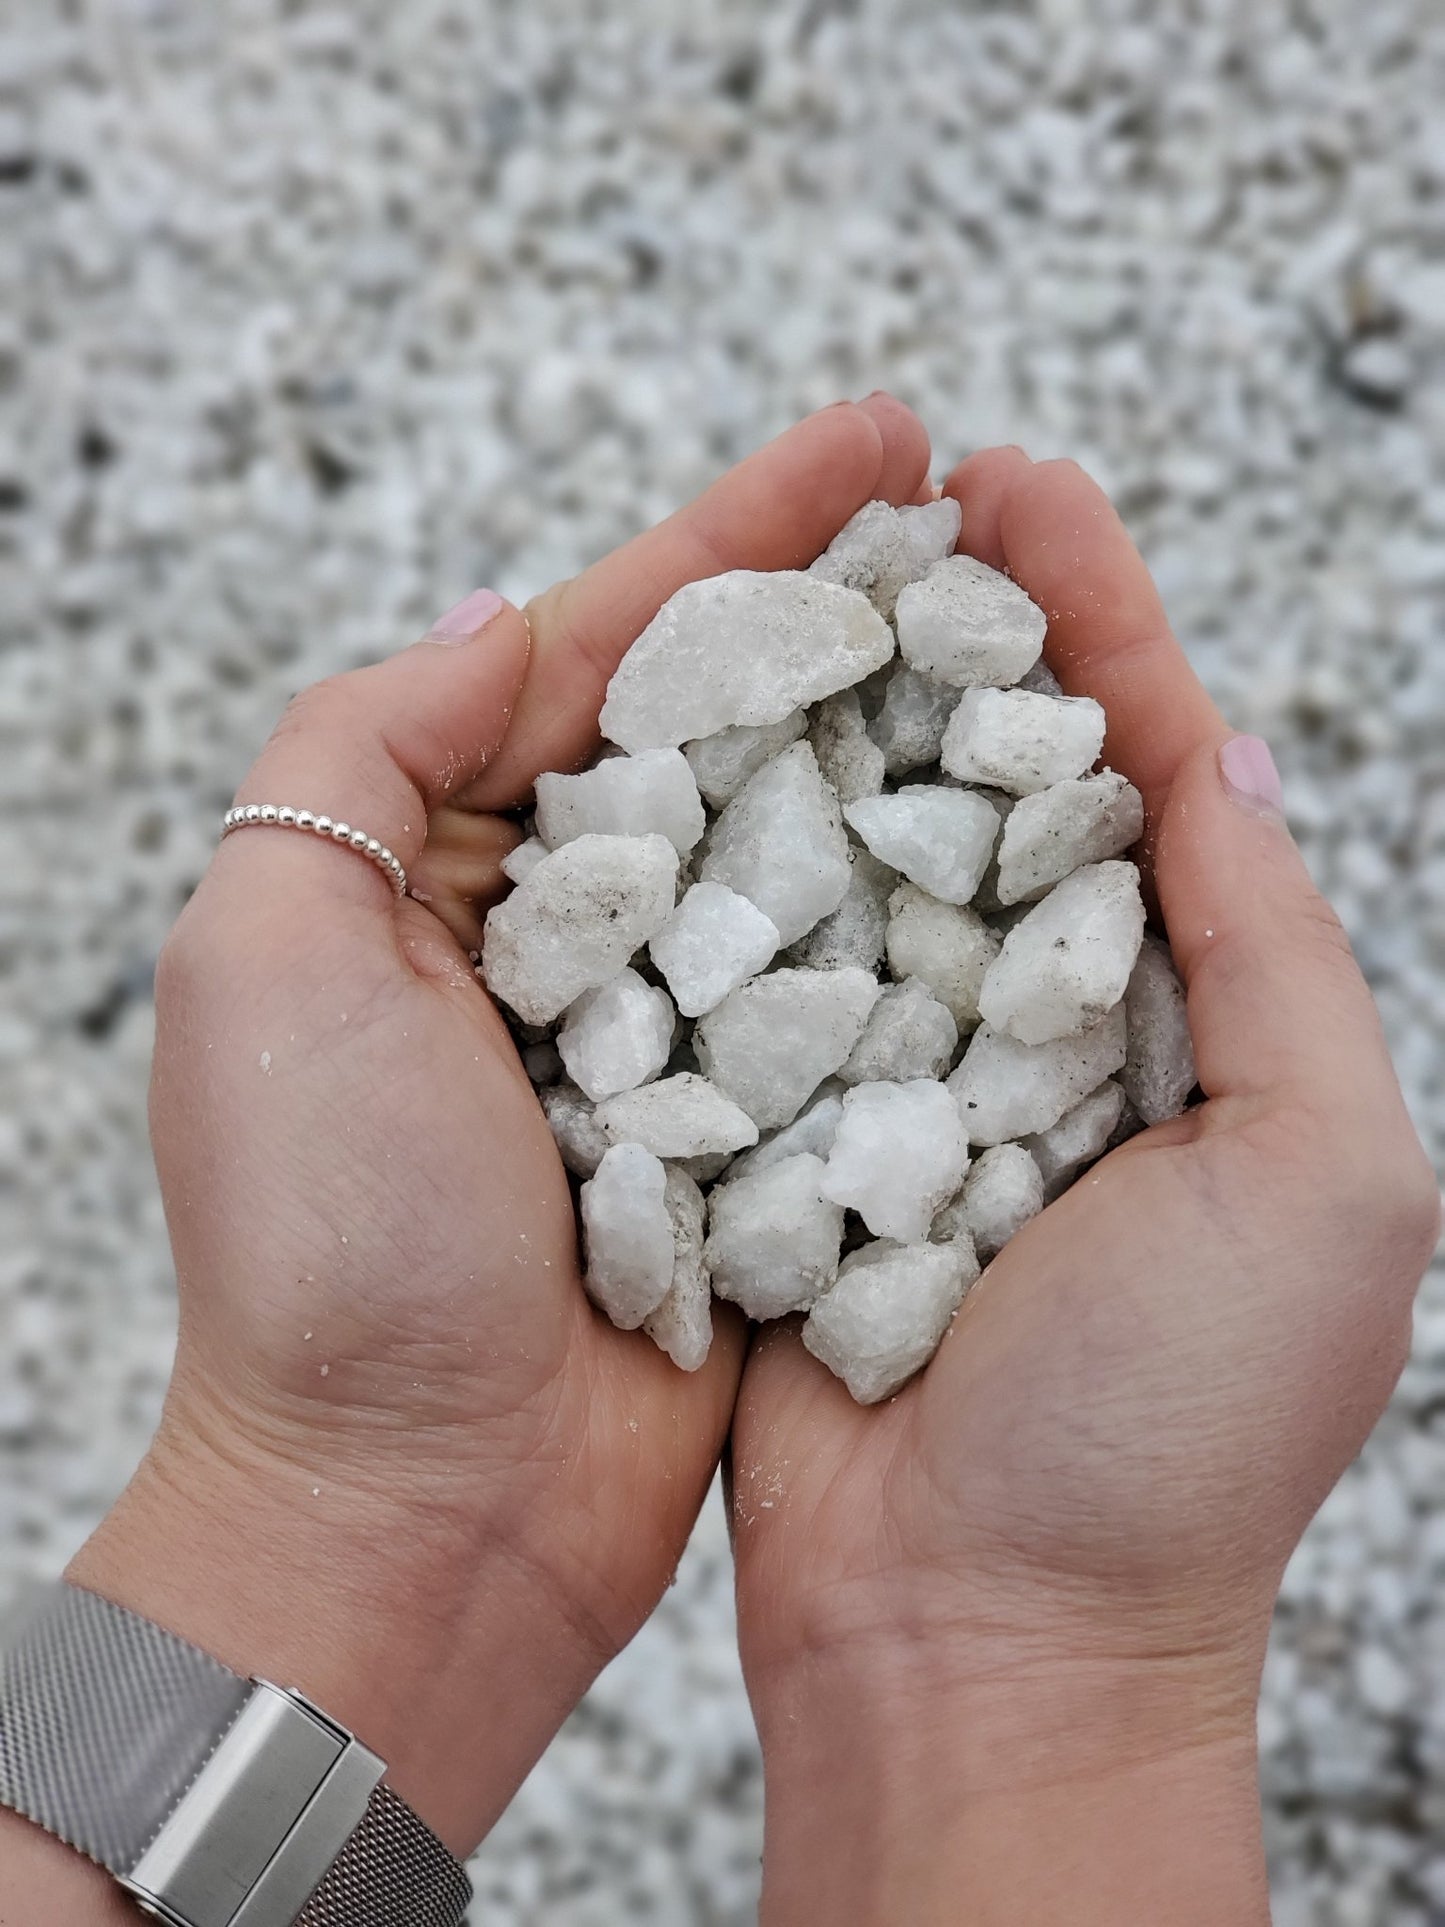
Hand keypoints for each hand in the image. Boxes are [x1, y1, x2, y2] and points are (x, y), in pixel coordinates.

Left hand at [60, 396, 933, 1864]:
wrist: (421, 1503)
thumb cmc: (330, 1241)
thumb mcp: (264, 949)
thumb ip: (362, 751)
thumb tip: (515, 621)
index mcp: (447, 859)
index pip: (612, 649)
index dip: (746, 534)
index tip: (882, 444)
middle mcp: (572, 924)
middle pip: (734, 720)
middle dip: (852, 604)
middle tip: (987, 502)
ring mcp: (680, 1024)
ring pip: (813, 841)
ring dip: (910, 732)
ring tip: (1034, 628)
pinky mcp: (763, 1126)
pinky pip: (861, 990)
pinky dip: (931, 909)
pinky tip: (1021, 827)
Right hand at [729, 450, 1440, 1924]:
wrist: (980, 1632)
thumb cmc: (1175, 1429)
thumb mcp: (1324, 1170)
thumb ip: (1270, 947)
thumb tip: (1213, 752)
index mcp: (1192, 1020)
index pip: (1148, 766)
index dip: (1093, 614)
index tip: (1015, 485)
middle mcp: (1047, 1028)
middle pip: (998, 780)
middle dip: (956, 632)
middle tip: (891, 493)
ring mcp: (903, 1075)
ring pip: (867, 857)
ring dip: (836, 722)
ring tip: (789, 583)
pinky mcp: (779, 1135)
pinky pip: (758, 974)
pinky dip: (734, 872)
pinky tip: (695, 763)